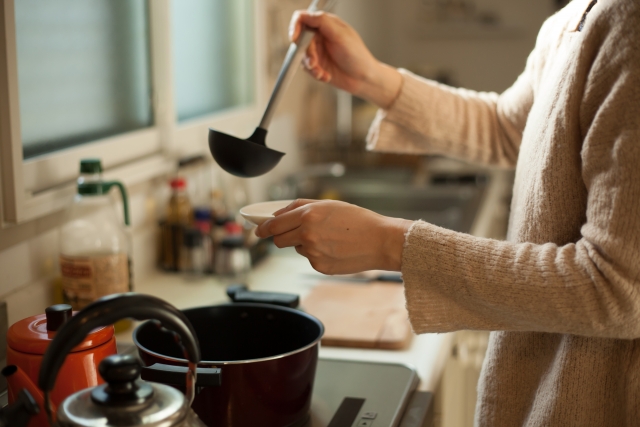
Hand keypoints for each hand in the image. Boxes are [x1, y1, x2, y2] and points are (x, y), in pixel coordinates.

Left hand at [255, 199, 412, 274]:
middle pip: (279, 241)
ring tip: (328, 238)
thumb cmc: (358, 220)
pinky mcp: (320, 266)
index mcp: (307, 216)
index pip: (274, 224)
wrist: (380, 241)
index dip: (263, 228)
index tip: (258, 231)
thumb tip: (278, 214)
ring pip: (297, 249)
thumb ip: (300, 207)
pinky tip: (335, 249)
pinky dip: (318, 254)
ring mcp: (313, 253)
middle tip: (293, 234)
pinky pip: (311, 259)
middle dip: (282, 237)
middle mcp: (307, 234)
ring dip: (304, 244)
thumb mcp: (328, 205)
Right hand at [289, 11, 402, 108]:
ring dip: (311, 66)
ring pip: (302, 56)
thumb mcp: (340, 35)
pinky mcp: (317, 65)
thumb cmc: (358, 56)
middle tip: (314, 62)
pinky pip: (307, 68)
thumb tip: (306, 14)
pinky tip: (325, 76)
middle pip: (300, 40)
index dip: (295, 26)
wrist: (363, 79)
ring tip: (321, 72)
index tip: (294, 38)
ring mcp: (318, 51)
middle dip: (306, 53)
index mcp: (326, 24)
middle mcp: (320, 36)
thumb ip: (322, 22)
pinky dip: (315, 74)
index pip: (303, 18)